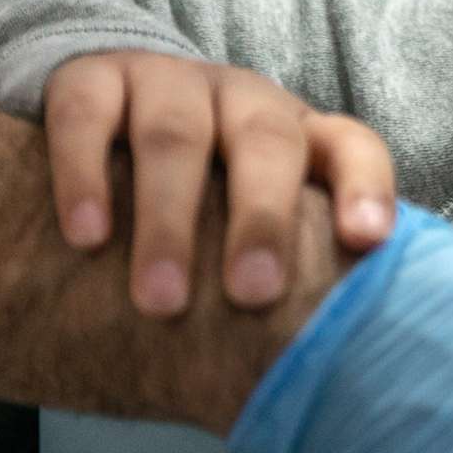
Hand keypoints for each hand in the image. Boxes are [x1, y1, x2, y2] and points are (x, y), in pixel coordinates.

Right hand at [42, 50, 396, 316]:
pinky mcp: (91, 78)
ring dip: (168, 218)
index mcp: (294, 132)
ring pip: (174, 135)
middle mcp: (238, 98)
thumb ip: (280, 263)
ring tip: (161, 299)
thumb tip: (300, 374)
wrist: (103, 106)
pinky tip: (86, 236)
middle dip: (262, 218)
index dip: (365, 187)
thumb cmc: (197, 191)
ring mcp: (165, 81)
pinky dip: (86, 176)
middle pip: (265, 140)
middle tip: (252, 293)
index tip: (366, 240)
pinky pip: (87, 117)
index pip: (351, 146)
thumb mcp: (244, 215)